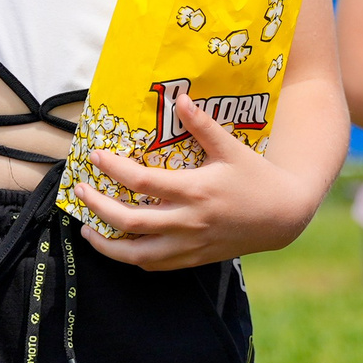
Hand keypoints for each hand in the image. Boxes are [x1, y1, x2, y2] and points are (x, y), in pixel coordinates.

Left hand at [74, 93, 320, 269]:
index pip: (142, 182)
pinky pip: (157, 265)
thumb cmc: (255, 177)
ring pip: (139, 254)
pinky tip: (119, 246)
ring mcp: (191, 245)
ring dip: (107, 245)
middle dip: (98, 207)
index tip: (94, 156)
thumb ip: (202, 125)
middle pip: (131, 221)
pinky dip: (133, 258)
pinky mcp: (195, 259)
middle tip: (79, 192)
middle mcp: (189, 222)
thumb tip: (180, 97)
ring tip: (87, 229)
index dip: (113, 170)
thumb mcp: (231, 147)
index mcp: (196, 190)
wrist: (283, 217)